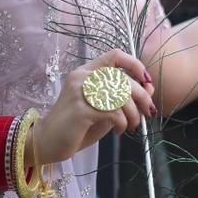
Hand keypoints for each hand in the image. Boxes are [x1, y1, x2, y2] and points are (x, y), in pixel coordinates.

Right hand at [28, 49, 155, 165]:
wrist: (47, 142)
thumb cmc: (76, 126)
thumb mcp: (104, 108)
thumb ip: (123, 97)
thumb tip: (150, 88)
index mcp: (86, 71)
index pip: (115, 55)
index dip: (135, 65)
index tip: (146, 81)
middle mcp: (82, 76)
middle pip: (123, 78)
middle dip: (142, 96)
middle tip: (148, 112)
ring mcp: (80, 92)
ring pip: (121, 95)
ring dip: (133, 113)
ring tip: (130, 125)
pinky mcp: (81, 109)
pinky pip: (114, 112)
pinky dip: (122, 123)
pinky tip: (118, 131)